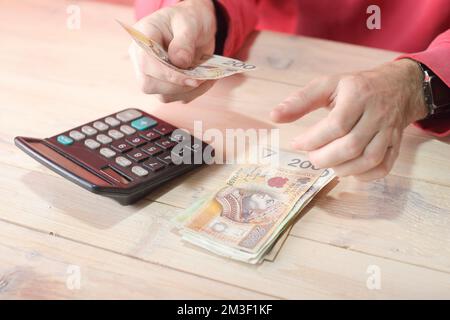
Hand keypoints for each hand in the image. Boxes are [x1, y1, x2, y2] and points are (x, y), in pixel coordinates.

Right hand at [129, 0, 216, 102]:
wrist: (196, 28)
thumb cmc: (189, 20)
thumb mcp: (189, 23)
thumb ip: (184, 41)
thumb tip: (180, 62)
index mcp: (143, 38)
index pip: (145, 62)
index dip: (166, 74)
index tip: (190, 78)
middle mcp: (143, 60)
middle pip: (150, 85)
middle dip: (178, 85)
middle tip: (202, 77)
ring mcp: (152, 75)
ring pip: (164, 96)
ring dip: (189, 90)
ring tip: (207, 76)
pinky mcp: (166, 87)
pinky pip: (178, 98)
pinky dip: (195, 92)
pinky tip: (205, 80)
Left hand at [271, 59, 427, 180]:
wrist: (398, 87)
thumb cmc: (355, 87)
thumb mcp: (328, 85)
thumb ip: (300, 100)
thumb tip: (273, 116)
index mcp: (358, 95)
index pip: (336, 125)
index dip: (312, 139)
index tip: (296, 143)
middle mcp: (377, 114)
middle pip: (351, 146)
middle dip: (325, 157)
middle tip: (311, 156)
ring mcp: (390, 131)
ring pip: (369, 159)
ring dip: (343, 168)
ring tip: (327, 163)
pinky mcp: (397, 144)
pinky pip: (384, 167)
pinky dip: (365, 175)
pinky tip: (348, 170)